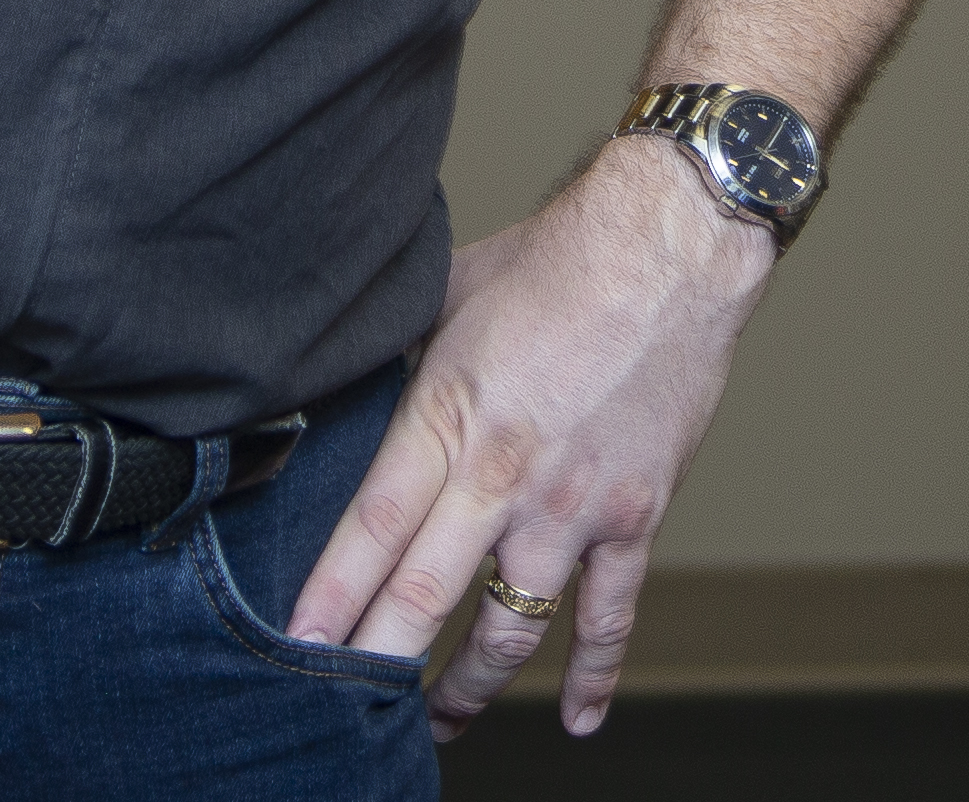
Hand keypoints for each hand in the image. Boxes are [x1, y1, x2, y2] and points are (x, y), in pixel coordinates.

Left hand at [289, 137, 776, 737]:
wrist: (668, 249)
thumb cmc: (555, 261)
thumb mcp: (447, 300)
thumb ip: (403, 366)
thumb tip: (352, 393)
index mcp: (449, 416)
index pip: (373, 526)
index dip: (332, 596)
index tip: (300, 647)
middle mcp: (505, 474)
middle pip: (426, 593)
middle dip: (380, 661)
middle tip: (346, 711)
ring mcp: (574, 506)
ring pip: (512, 627)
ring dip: (470, 684)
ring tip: (439, 720)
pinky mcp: (635, 517)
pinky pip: (611, 616)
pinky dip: (595, 675)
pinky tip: (577, 717)